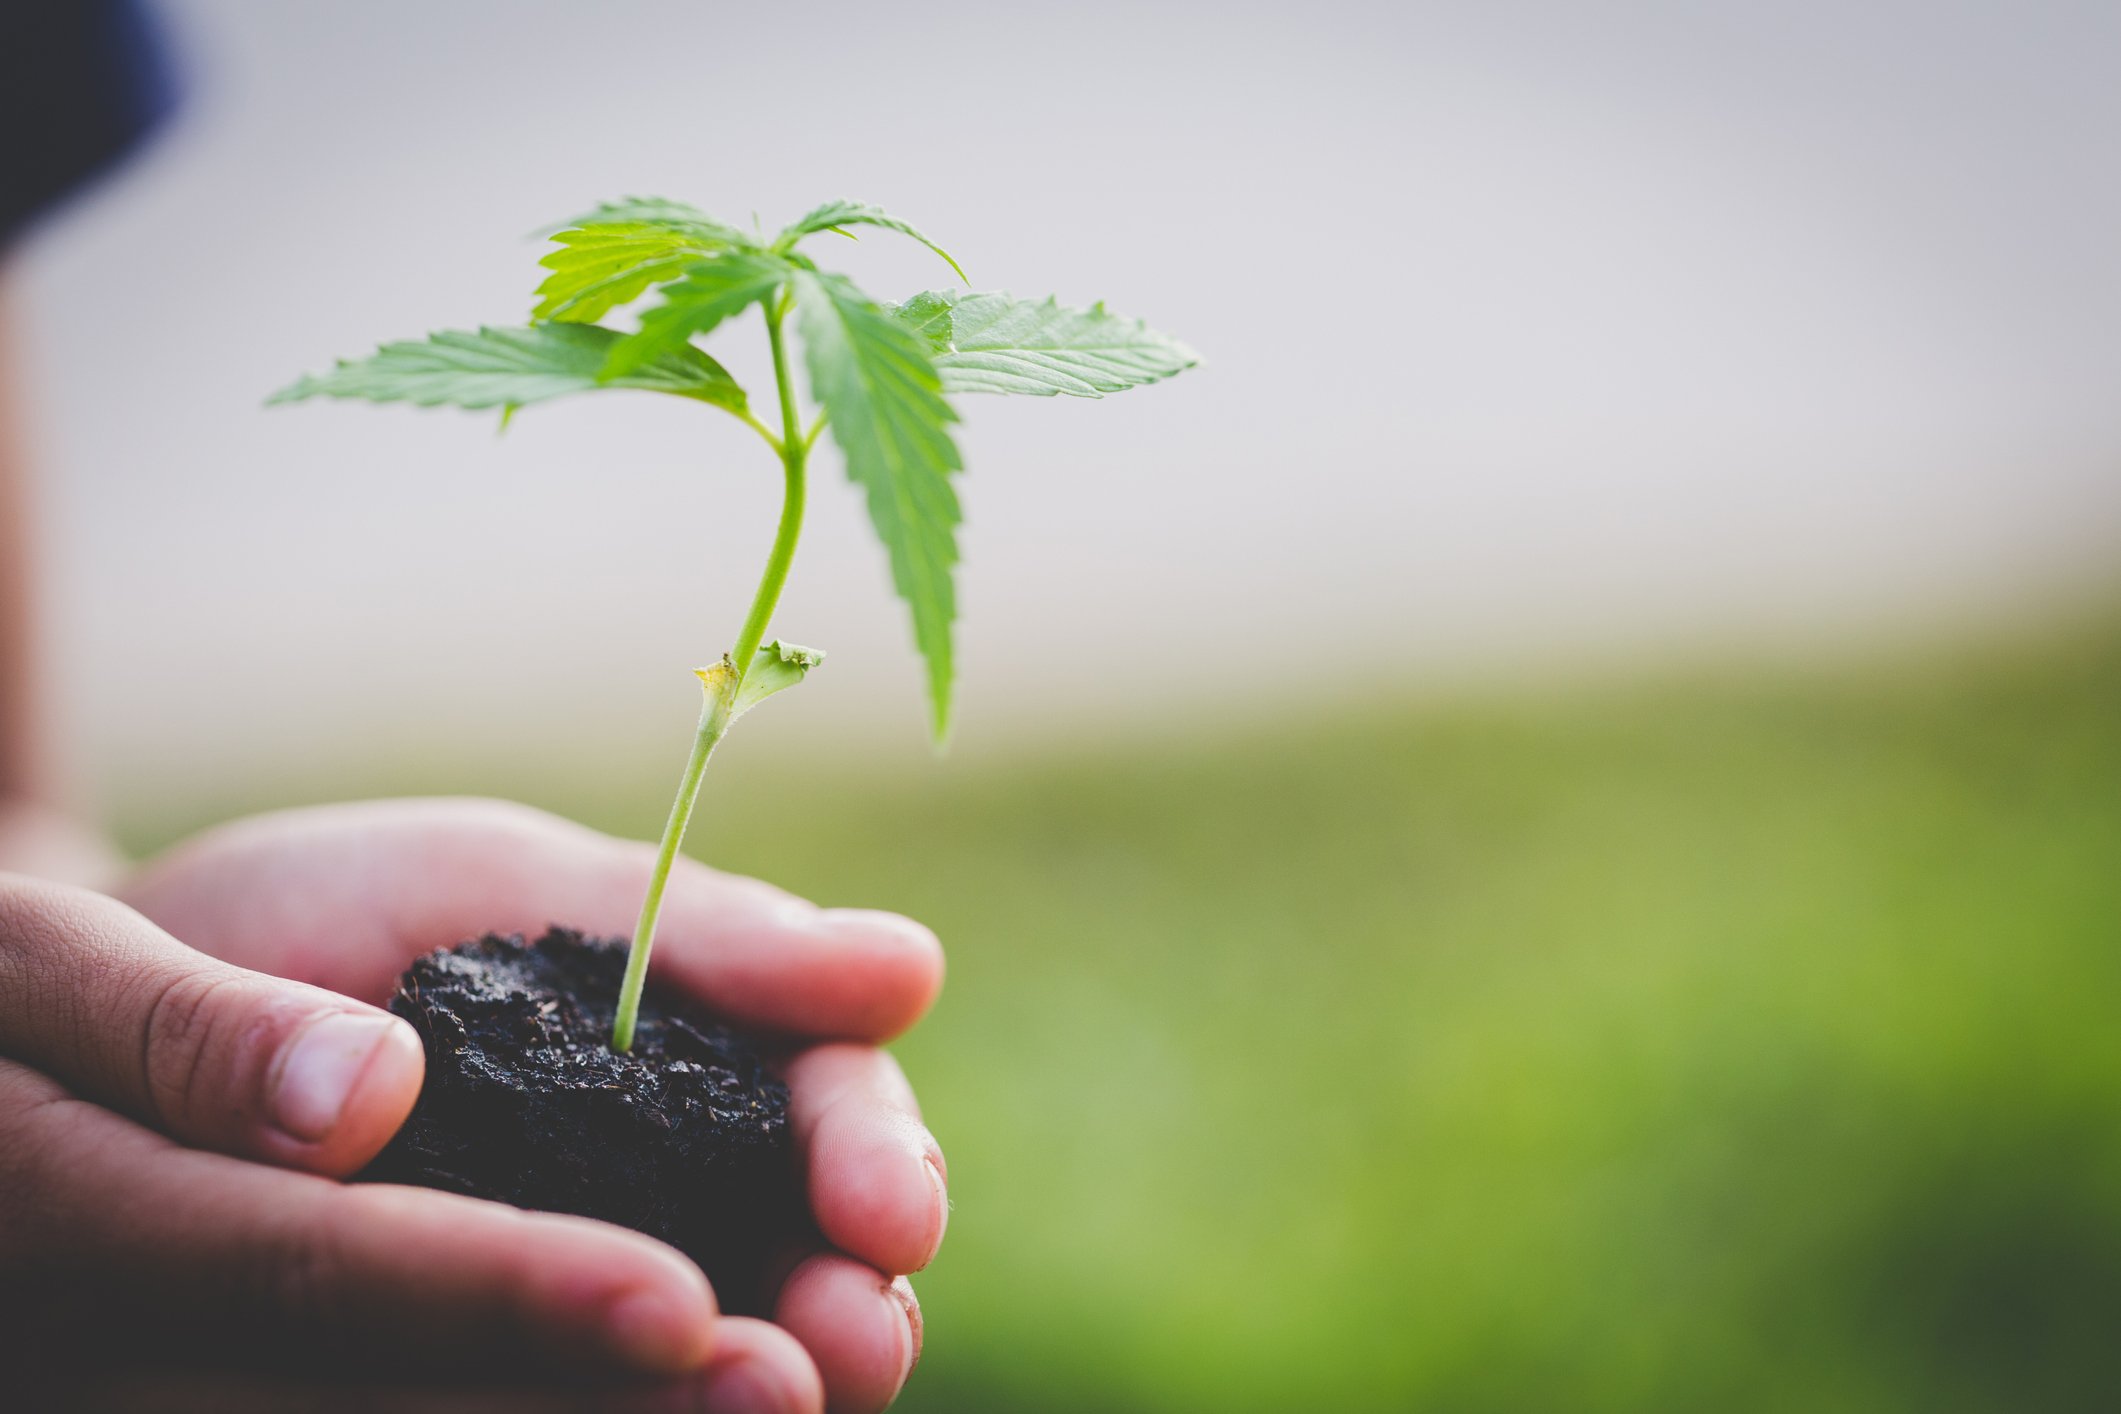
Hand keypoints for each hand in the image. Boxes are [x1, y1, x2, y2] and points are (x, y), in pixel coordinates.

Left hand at [1, 798, 946, 1413]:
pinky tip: (668, 1403)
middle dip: (855, 1298)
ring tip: (787, 1391)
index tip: (883, 1204)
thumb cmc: (311, 923)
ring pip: (707, 1350)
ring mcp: (563, 1280)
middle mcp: (652, 1179)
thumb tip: (917, 968)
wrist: (80, 1025)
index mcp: (686, 1048)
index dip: (874, 1150)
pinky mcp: (462, 1359)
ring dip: (771, 1373)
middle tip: (859, 1335)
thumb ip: (696, 930)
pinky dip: (632, 1400)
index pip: (826, 1102)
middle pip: (806, 1253)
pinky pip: (560, 1387)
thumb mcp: (503, 886)